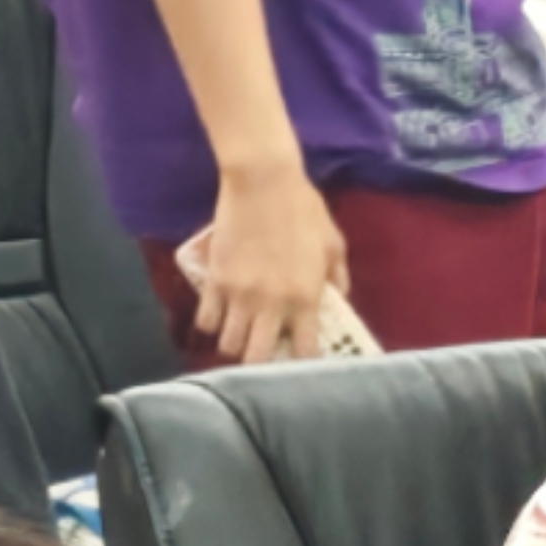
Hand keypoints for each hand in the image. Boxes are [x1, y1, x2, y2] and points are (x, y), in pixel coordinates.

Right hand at [200, 160, 350, 364]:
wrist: (263, 180)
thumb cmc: (303, 207)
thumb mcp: (333, 241)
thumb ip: (338, 275)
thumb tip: (339, 299)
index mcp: (305, 297)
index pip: (303, 352)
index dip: (302, 363)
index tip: (300, 361)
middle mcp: (271, 304)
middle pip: (257, 360)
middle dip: (261, 365)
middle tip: (264, 353)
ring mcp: (239, 295)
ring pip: (229, 345)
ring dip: (236, 344)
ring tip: (241, 334)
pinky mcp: (215, 281)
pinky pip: (206, 321)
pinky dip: (212, 324)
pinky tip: (220, 315)